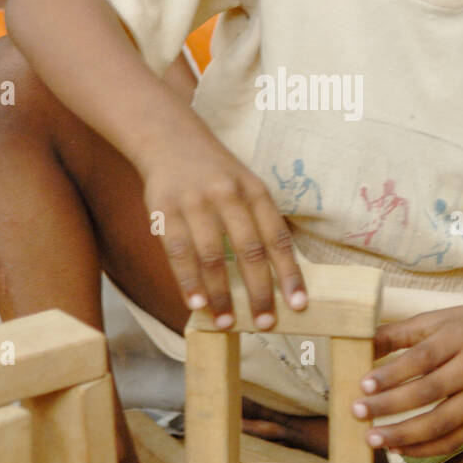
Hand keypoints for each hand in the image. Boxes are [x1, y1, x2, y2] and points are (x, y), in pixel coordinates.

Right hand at [142, 118, 306, 329]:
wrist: (170, 139)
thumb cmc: (216, 173)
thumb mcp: (247, 186)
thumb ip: (260, 222)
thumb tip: (281, 274)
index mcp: (255, 191)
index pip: (277, 238)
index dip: (289, 273)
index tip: (297, 304)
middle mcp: (227, 195)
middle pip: (248, 251)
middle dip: (259, 291)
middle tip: (265, 324)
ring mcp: (194, 202)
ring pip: (211, 256)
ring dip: (220, 294)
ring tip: (226, 322)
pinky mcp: (164, 210)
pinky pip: (177, 252)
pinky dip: (188, 281)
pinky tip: (196, 304)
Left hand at [354, 303, 462, 458]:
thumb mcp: (435, 320)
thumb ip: (397, 333)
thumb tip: (358, 346)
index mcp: (459, 337)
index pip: (422, 358)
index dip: (391, 374)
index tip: (363, 386)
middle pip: (430, 392)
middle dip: (390, 406)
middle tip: (358, 413)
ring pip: (442, 423)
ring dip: (404, 435)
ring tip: (374, 439)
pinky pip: (454, 439)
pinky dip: (425, 449)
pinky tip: (399, 448)